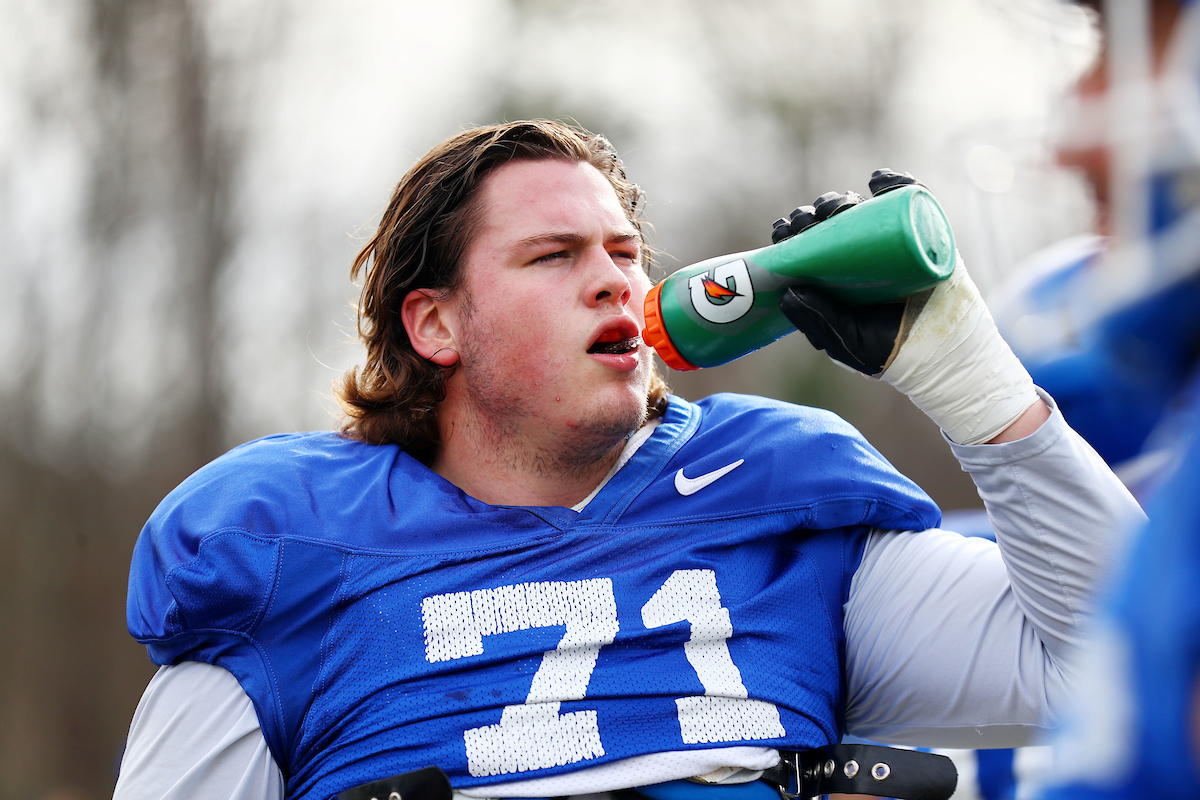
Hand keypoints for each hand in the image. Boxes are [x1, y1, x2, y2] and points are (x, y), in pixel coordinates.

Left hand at [772, 171, 1039, 444]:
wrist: (943, 356)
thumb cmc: (888, 351)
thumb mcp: (847, 340)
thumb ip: (818, 321)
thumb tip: (787, 292)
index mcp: (836, 275)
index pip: (809, 245)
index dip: (793, 233)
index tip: (782, 230)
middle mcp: (861, 254)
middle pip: (832, 223)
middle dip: (814, 214)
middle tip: (806, 219)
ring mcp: (894, 241)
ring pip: (864, 209)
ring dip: (843, 200)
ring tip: (835, 205)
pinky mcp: (926, 234)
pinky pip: (912, 201)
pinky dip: (897, 184)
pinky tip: (878, 181)